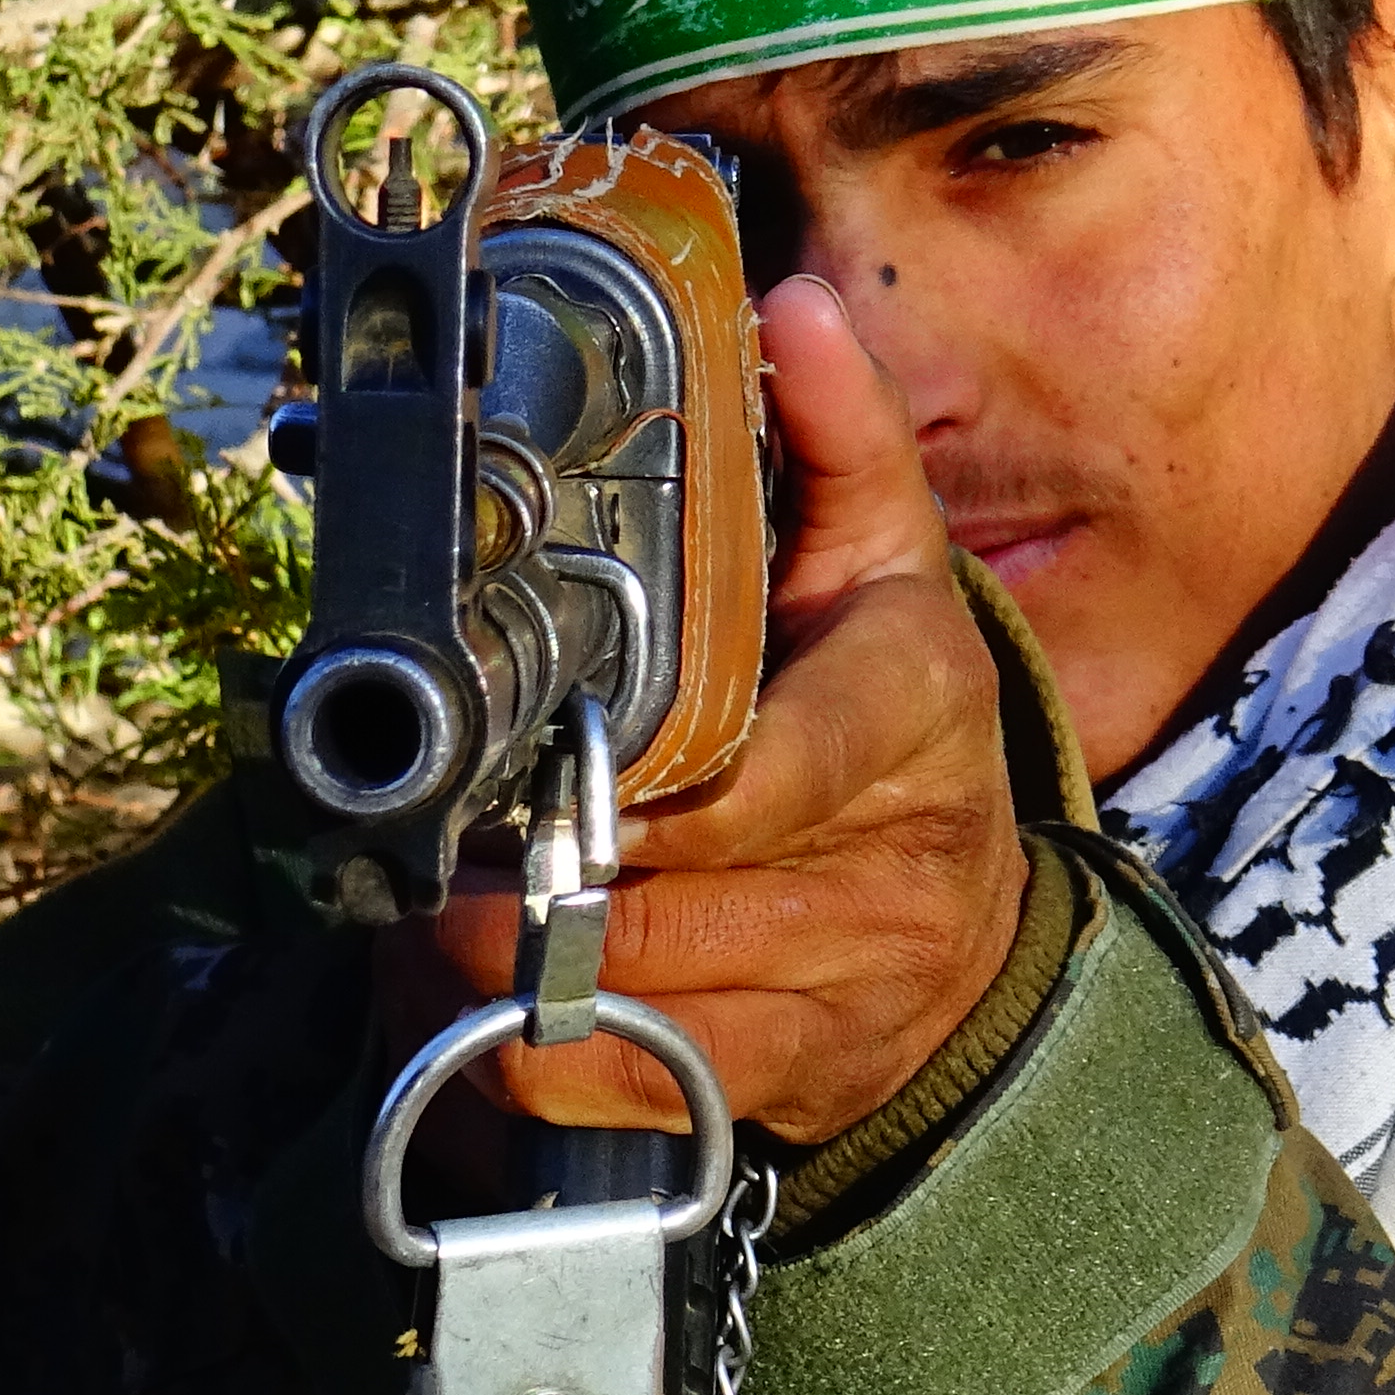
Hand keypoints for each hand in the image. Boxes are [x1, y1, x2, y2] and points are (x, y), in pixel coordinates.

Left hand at [372, 273, 1026, 1155]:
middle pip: (674, 906)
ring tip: (418, 924)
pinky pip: (633, 1092)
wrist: (976, 929)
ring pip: (635, 1008)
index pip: (775, 773)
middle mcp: (892, 865)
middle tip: (421, 858)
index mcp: (913, 715)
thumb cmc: (900, 717)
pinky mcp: (794, 1080)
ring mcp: (848, 988)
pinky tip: (469, 1006)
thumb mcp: (888, 565)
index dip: (648, 797)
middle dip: (526, 890)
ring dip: (499, 976)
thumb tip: (789, 302)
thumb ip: (841, 437)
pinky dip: (529, 1060)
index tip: (547, 778)